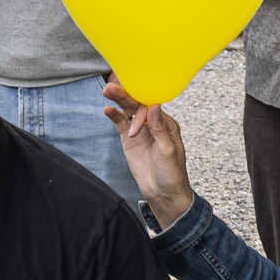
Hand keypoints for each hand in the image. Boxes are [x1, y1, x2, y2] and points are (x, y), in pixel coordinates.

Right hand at [101, 83, 193, 225]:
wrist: (163, 193)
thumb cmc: (172, 173)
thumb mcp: (168, 151)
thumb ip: (159, 129)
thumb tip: (155, 106)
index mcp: (167, 124)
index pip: (152, 108)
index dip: (143, 112)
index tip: (136, 128)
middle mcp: (153, 123)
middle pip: (138, 104)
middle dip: (126, 95)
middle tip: (112, 86)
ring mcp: (140, 130)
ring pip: (128, 111)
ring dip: (118, 101)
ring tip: (107, 90)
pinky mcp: (129, 139)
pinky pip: (121, 124)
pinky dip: (114, 116)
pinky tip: (107, 109)